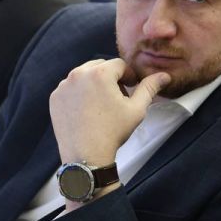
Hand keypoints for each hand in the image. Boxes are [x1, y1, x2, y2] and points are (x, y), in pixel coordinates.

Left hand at [49, 59, 170, 166]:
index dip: (129, 76)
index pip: (119, 65)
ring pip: (84, 76)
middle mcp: (78, 74)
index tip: (132, 89)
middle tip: (118, 98)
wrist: (85, 156)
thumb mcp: (136, 109)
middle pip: (100, 66)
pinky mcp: (55, 97)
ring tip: (102, 105)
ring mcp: (64, 86)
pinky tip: (87, 111)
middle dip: (111, 78)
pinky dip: (80, 94)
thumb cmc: (113, 132)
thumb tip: (164, 76)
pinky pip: (71, 88)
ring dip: (95, 84)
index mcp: (100, 73)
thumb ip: (149, 88)